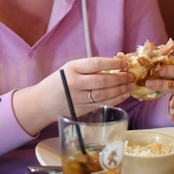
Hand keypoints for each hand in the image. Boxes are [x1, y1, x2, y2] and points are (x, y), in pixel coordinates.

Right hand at [12, 57, 133, 134]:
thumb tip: (114, 66)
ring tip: (130, 85)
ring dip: (120, 90)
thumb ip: (88, 68)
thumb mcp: (69, 69)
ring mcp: (77, 98)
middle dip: (120, 78)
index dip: (113, 63)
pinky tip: (123, 95)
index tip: (125, 63)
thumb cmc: (59, 82)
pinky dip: (115, 100)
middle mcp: (74, 83)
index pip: (96, 63)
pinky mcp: (81, 110)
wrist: (42, 101)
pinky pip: (101, 104)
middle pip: (103, 80)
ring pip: (104, 94)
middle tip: (131, 76)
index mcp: (71, 68)